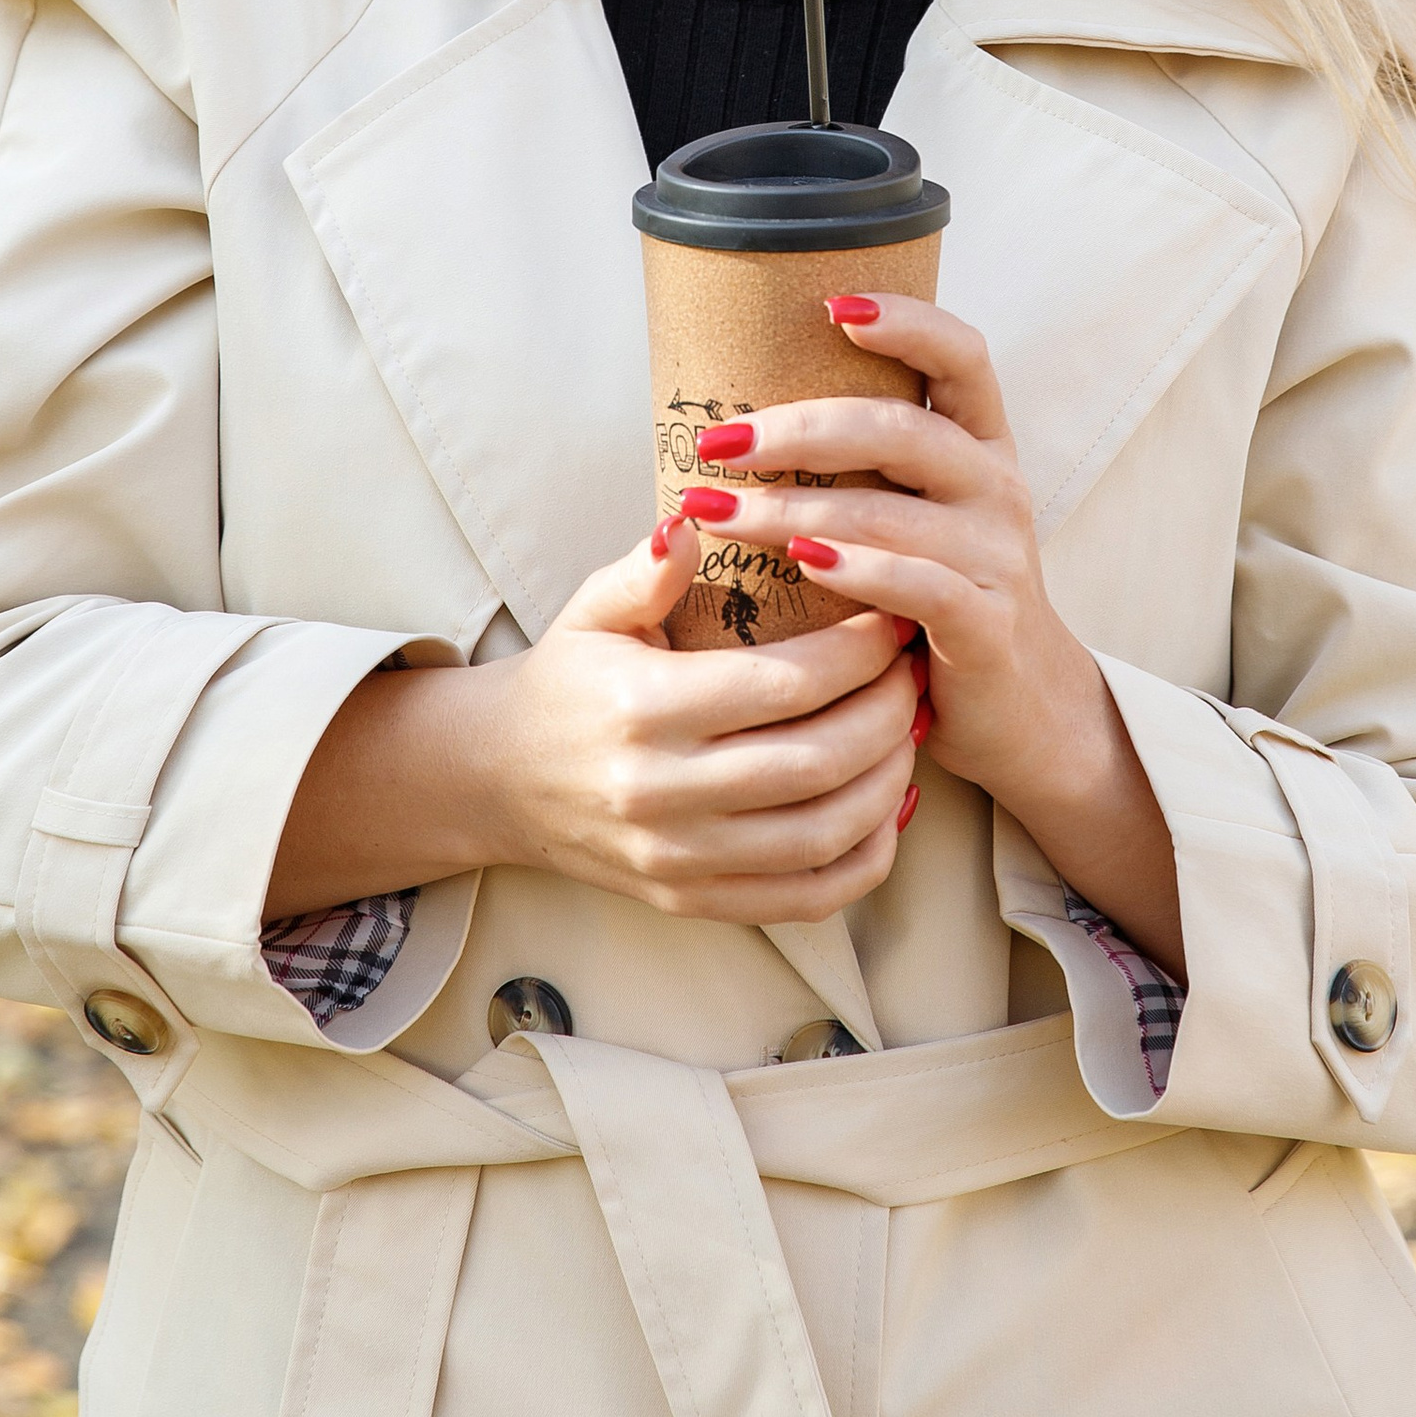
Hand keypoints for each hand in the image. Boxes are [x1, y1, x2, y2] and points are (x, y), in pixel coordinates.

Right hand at [468, 514, 922, 924]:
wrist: (497, 779)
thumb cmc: (565, 680)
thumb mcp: (591, 609)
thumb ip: (647, 569)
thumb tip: (696, 516)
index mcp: (643, 708)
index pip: (783, 684)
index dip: (857, 654)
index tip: (893, 618)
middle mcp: (662, 792)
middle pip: (817, 762)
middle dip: (889, 713)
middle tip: (917, 670)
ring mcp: (680, 858)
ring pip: (822, 834)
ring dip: (890, 782)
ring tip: (913, 728)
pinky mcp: (693, 900)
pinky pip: (806, 897)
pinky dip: (865, 858)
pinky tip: (890, 806)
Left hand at [672, 295, 1181, 973]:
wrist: (1019, 706)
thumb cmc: (935, 594)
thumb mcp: (912, 512)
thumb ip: (859, 464)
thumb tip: (733, 412)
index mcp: (978, 443)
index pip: (961, 354)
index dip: (906, 320)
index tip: (829, 305)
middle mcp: (996, 484)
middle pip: (901, 428)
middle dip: (798, 429)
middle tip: (717, 440)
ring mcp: (999, 553)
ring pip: (891, 510)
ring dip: (793, 509)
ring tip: (716, 511)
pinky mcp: (989, 622)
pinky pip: (920, 584)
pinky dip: (859, 569)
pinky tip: (804, 564)